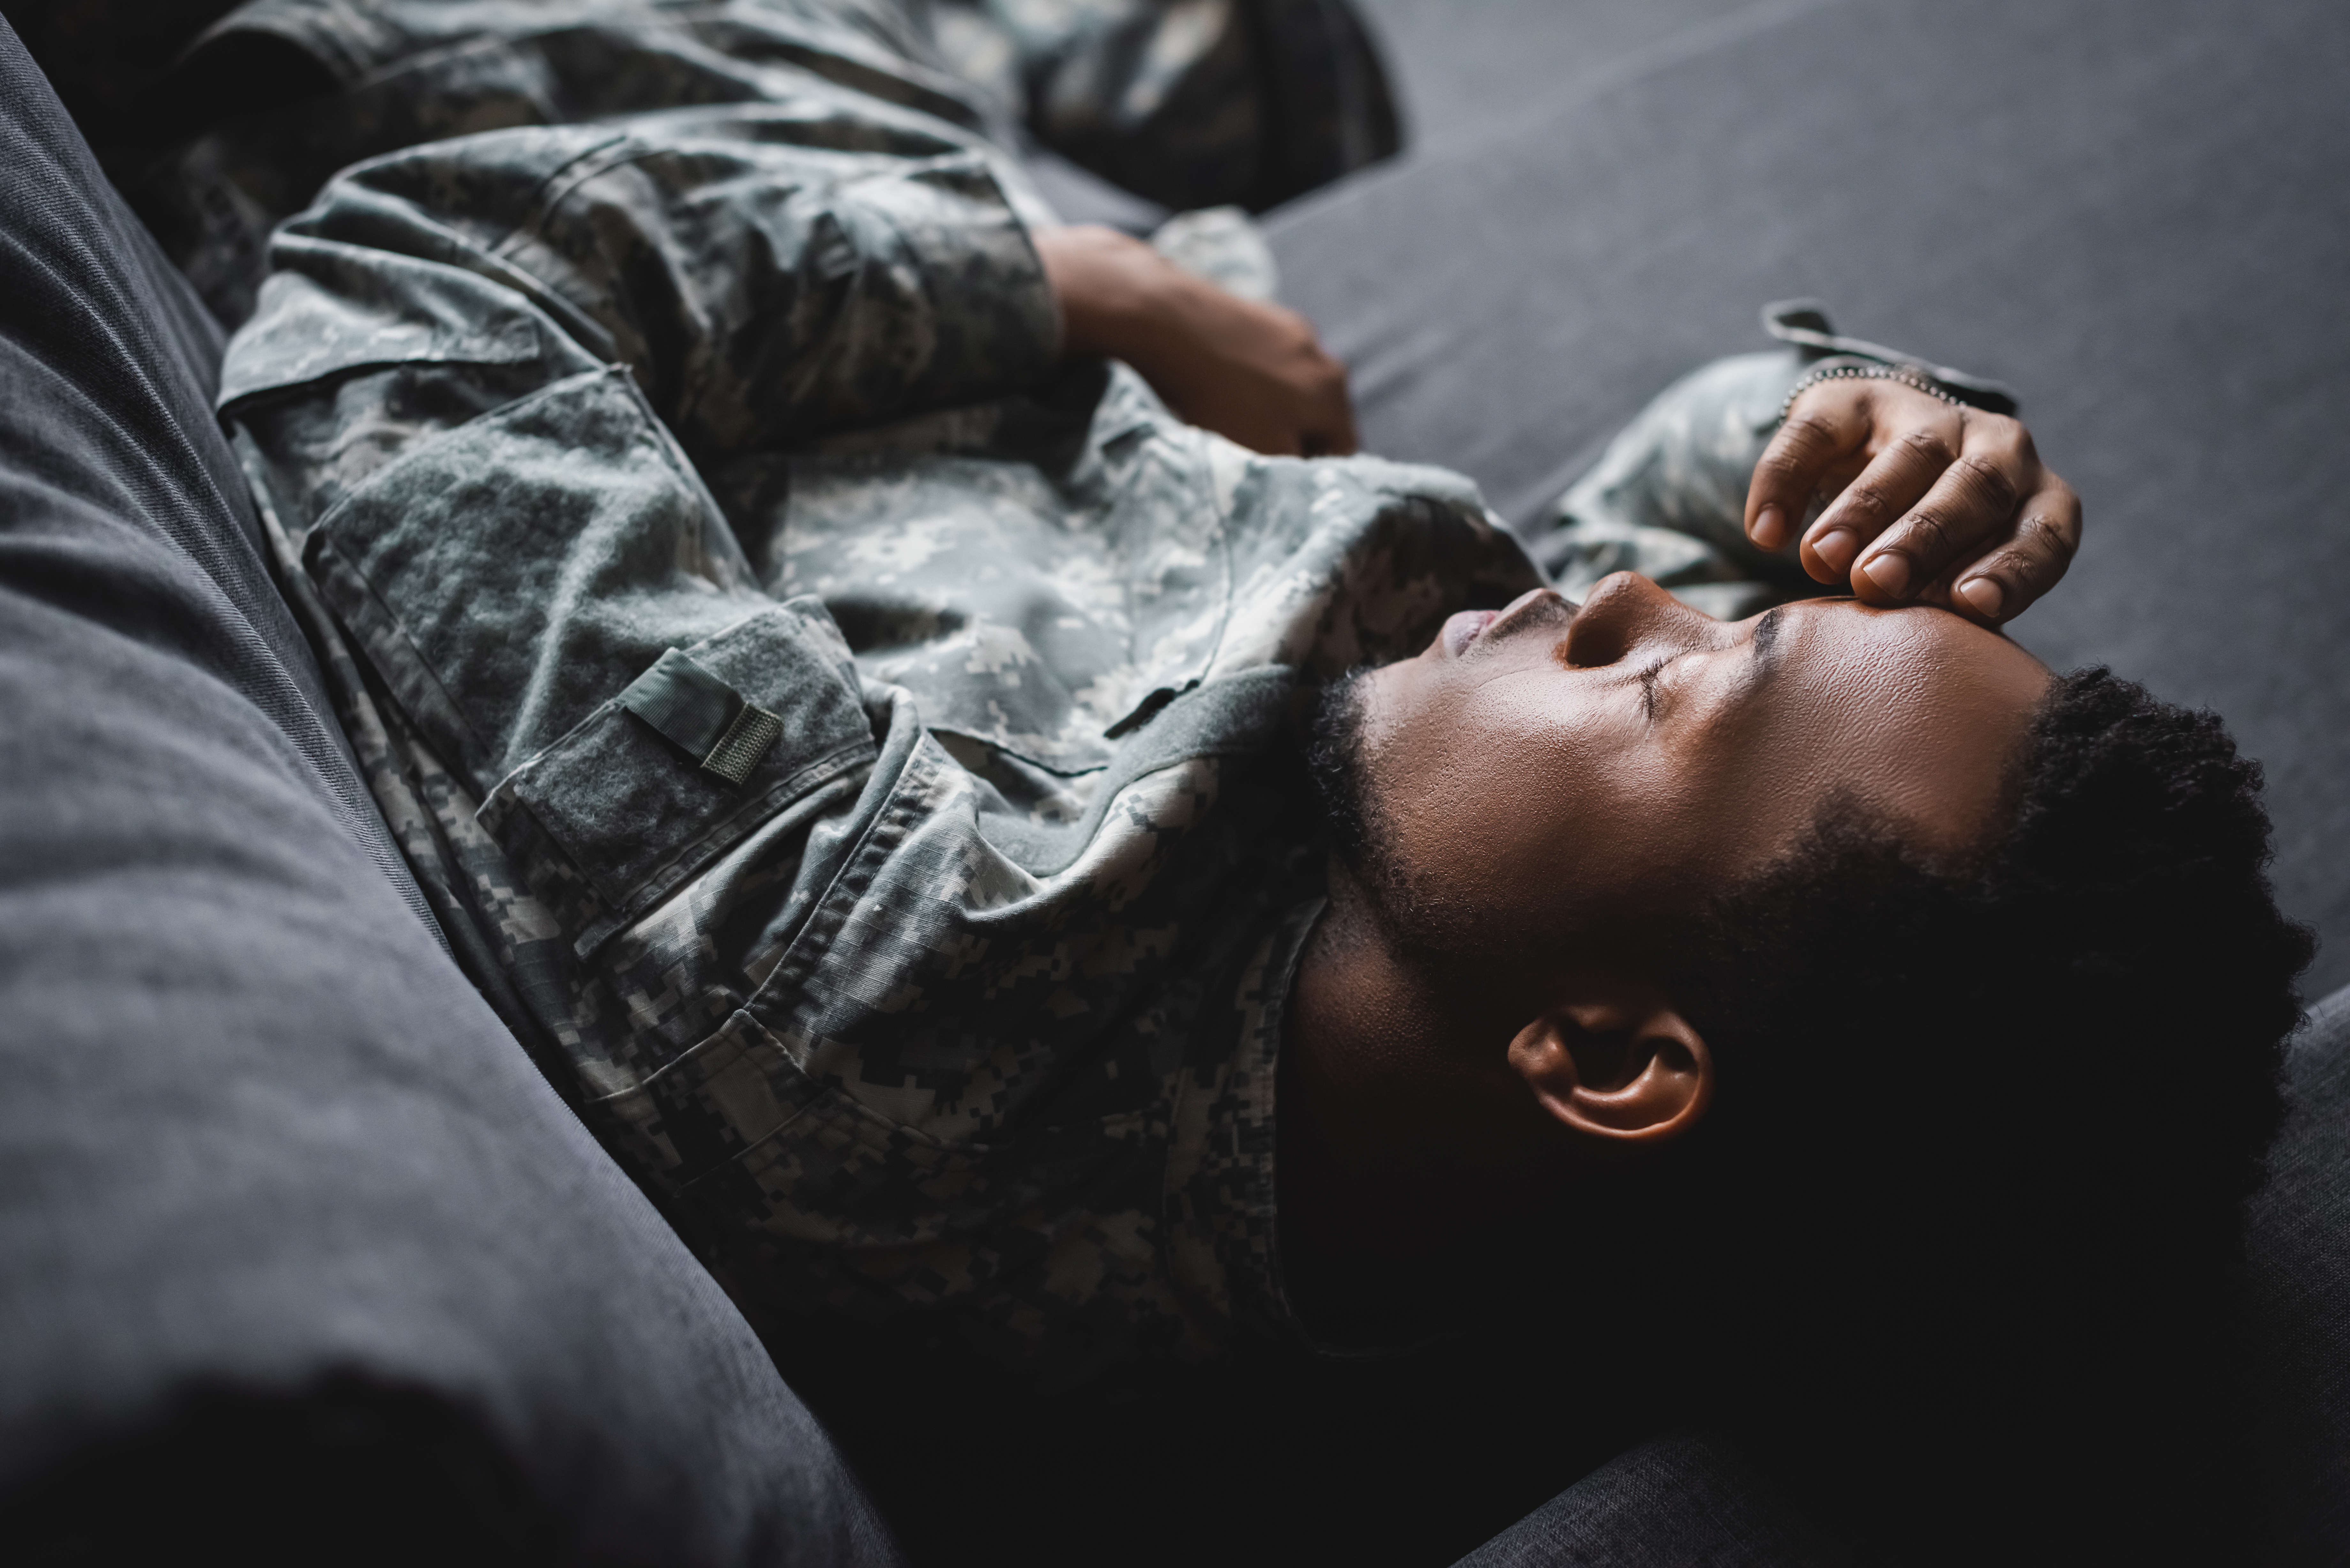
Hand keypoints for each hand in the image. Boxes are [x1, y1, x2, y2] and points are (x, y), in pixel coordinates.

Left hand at [1034, 225, 1357, 457]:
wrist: (1170, 323)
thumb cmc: (1218, 401)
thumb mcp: (1264, 454)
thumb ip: (1296, 476)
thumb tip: (1308, 484)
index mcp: (1334, 397)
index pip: (1341, 453)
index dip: (1310, 476)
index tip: (1276, 487)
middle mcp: (1323, 357)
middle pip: (1315, 418)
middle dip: (1289, 440)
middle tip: (1248, 454)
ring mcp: (1290, 329)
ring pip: (1289, 388)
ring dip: (1267, 409)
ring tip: (1227, 419)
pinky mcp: (1256, 312)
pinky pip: (1261, 360)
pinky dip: (1246, 378)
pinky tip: (1215, 384)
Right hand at [1742, 377, 2081, 623]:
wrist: (1875, 468)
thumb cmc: (1930, 556)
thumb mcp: (1953, 583)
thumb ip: (1950, 610)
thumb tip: (1920, 656)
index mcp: (2035, 503)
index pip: (2043, 534)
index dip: (2013, 569)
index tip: (1970, 606)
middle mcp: (1997, 450)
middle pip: (1977, 487)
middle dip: (1925, 536)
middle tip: (1874, 582)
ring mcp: (1928, 417)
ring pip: (1909, 456)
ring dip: (1863, 509)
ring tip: (1820, 560)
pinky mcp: (1854, 400)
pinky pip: (1818, 434)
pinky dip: (1787, 482)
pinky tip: (1765, 533)